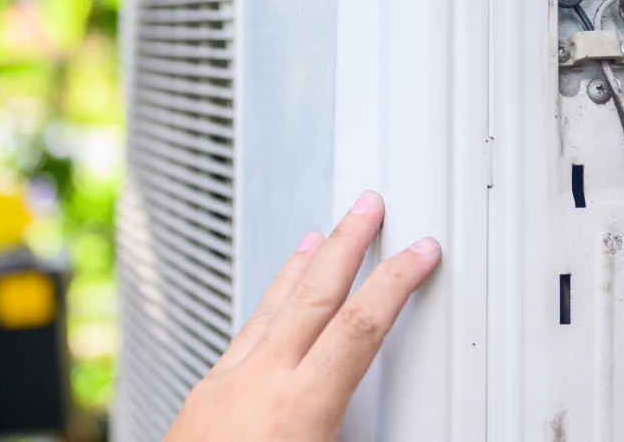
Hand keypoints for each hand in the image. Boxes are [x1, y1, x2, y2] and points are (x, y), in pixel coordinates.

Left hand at [164, 191, 440, 441]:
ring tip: (321, 234)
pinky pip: (244, 333)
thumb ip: (368, 438)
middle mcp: (258, 385)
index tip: (421, 252)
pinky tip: (270, 303)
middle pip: (313, 294)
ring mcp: (224, 385)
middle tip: (369, 205)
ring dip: (301, 265)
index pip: (360, 326)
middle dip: (348, 244)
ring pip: (271, 306)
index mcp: (299, 411)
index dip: (397, 282)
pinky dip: (266, 304)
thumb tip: (396, 429)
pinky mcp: (202, 396)